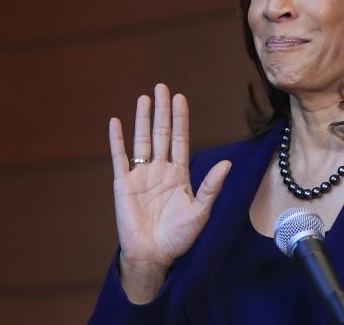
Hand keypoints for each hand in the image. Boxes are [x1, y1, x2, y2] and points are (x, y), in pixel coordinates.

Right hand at [109, 83, 230, 302]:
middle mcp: (159, 170)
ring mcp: (141, 175)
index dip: (180, 119)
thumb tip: (227, 163)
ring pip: (142, 140)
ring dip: (142, 119)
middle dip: (162, 111)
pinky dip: (117, 140)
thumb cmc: (178, 237)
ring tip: (143, 98)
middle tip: (161, 87)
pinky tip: (116, 122)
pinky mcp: (124, 184)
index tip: (180, 98)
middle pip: (161, 134)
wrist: (153, 255)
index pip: (179, 139)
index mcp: (178, 174)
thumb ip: (210, 186)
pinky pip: (119, 157)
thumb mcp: (200, 211)